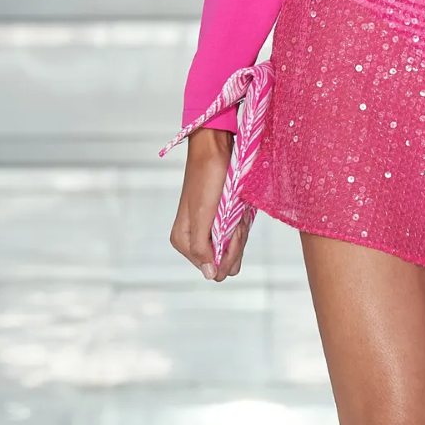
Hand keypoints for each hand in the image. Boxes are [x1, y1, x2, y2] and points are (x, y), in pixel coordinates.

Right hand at [169, 125, 249, 281]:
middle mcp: (193, 239)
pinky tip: (238, 211)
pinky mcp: (220, 222)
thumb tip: (209, 275)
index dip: (227, 254)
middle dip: (235, 243)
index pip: (212, 269)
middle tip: (235, 218)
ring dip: (239, 232)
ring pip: (233, 250)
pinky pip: (236, 236)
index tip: (230, 230)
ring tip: (236, 212)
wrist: (215, 149)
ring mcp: (208, 231)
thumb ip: (201, 247)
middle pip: (224, 263)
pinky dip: (241, 224)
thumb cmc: (207, 178)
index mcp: (183, 241)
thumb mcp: (202, 215)